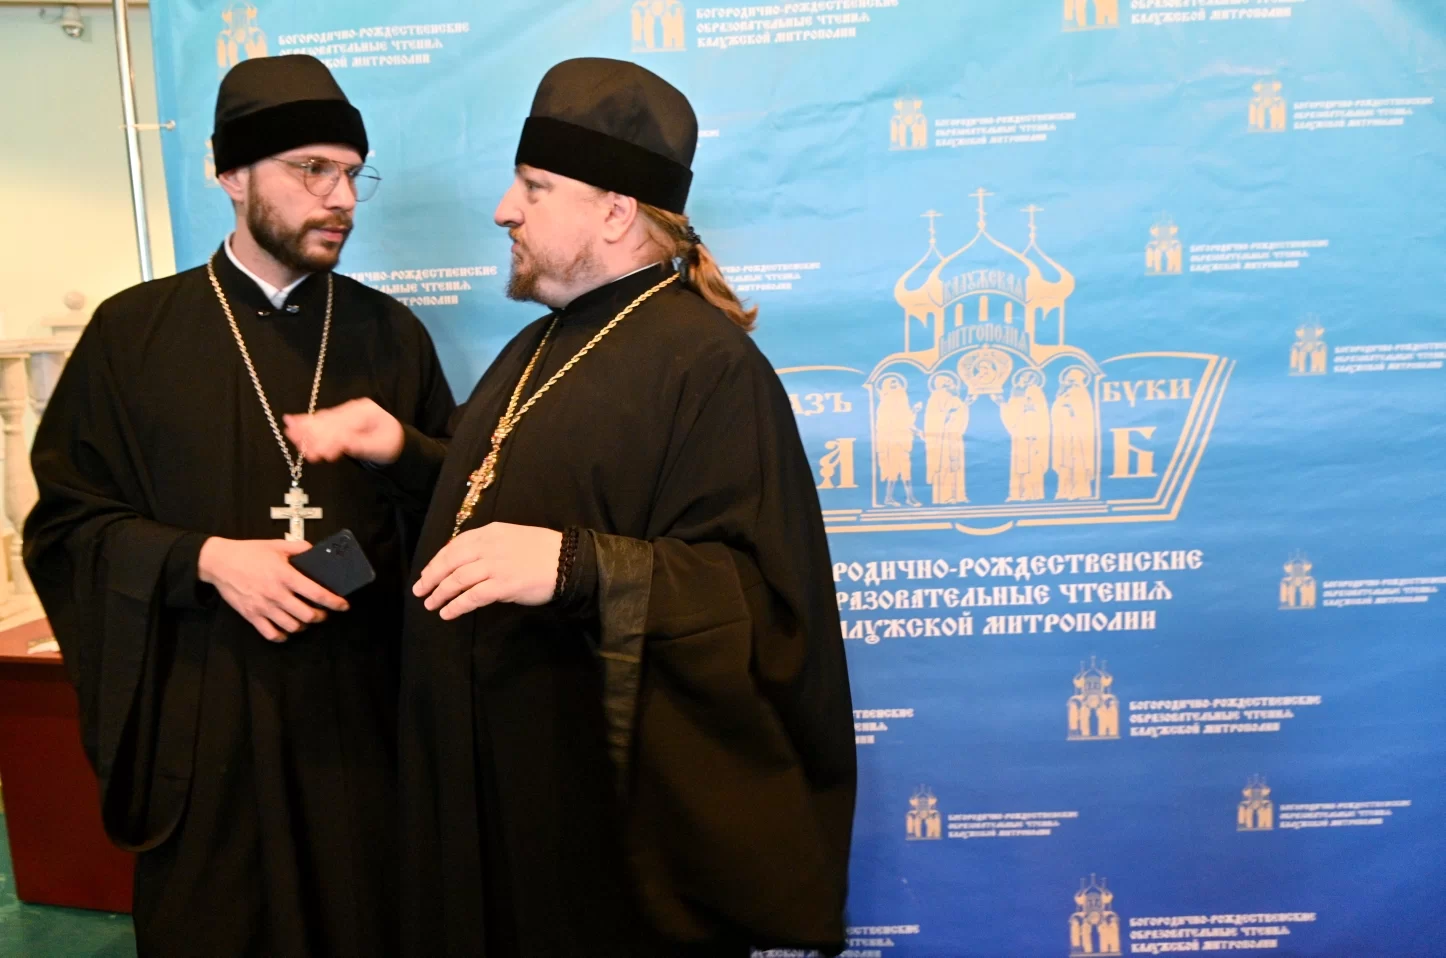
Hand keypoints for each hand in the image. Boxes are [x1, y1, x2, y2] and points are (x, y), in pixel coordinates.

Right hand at [198, 537, 349, 641]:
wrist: (219, 563)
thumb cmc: (249, 552)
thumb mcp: (276, 545)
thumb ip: (299, 548)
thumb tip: (315, 551)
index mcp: (286, 576)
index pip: (317, 593)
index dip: (334, 602)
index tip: (344, 605)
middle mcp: (277, 594)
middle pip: (307, 615)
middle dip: (321, 616)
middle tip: (323, 613)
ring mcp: (264, 607)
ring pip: (292, 626)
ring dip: (303, 625)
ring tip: (306, 620)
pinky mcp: (251, 616)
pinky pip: (271, 634)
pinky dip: (282, 636)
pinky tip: (287, 630)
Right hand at [283, 398, 403, 464]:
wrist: (394, 439)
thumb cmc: (389, 444)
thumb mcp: (379, 447)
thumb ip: (360, 445)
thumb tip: (342, 444)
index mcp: (365, 412)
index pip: (343, 427)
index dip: (329, 440)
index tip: (317, 454)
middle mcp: (353, 408)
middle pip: (330, 420)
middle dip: (312, 434)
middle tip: (297, 444)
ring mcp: (346, 411)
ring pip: (323, 419)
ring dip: (306, 428)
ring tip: (289, 433)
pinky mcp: (339, 417)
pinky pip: (322, 420)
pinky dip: (308, 424)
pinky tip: (291, 422)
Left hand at [413, 522, 562, 620]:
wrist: (568, 561)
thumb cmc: (543, 551)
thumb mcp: (512, 538)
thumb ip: (488, 546)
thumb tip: (465, 562)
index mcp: (490, 532)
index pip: (454, 546)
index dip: (437, 561)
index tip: (426, 573)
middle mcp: (489, 546)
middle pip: (450, 562)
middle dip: (431, 578)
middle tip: (420, 591)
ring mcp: (495, 566)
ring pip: (457, 580)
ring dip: (440, 593)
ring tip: (430, 604)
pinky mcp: (503, 585)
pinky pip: (472, 597)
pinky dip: (456, 606)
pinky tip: (447, 613)